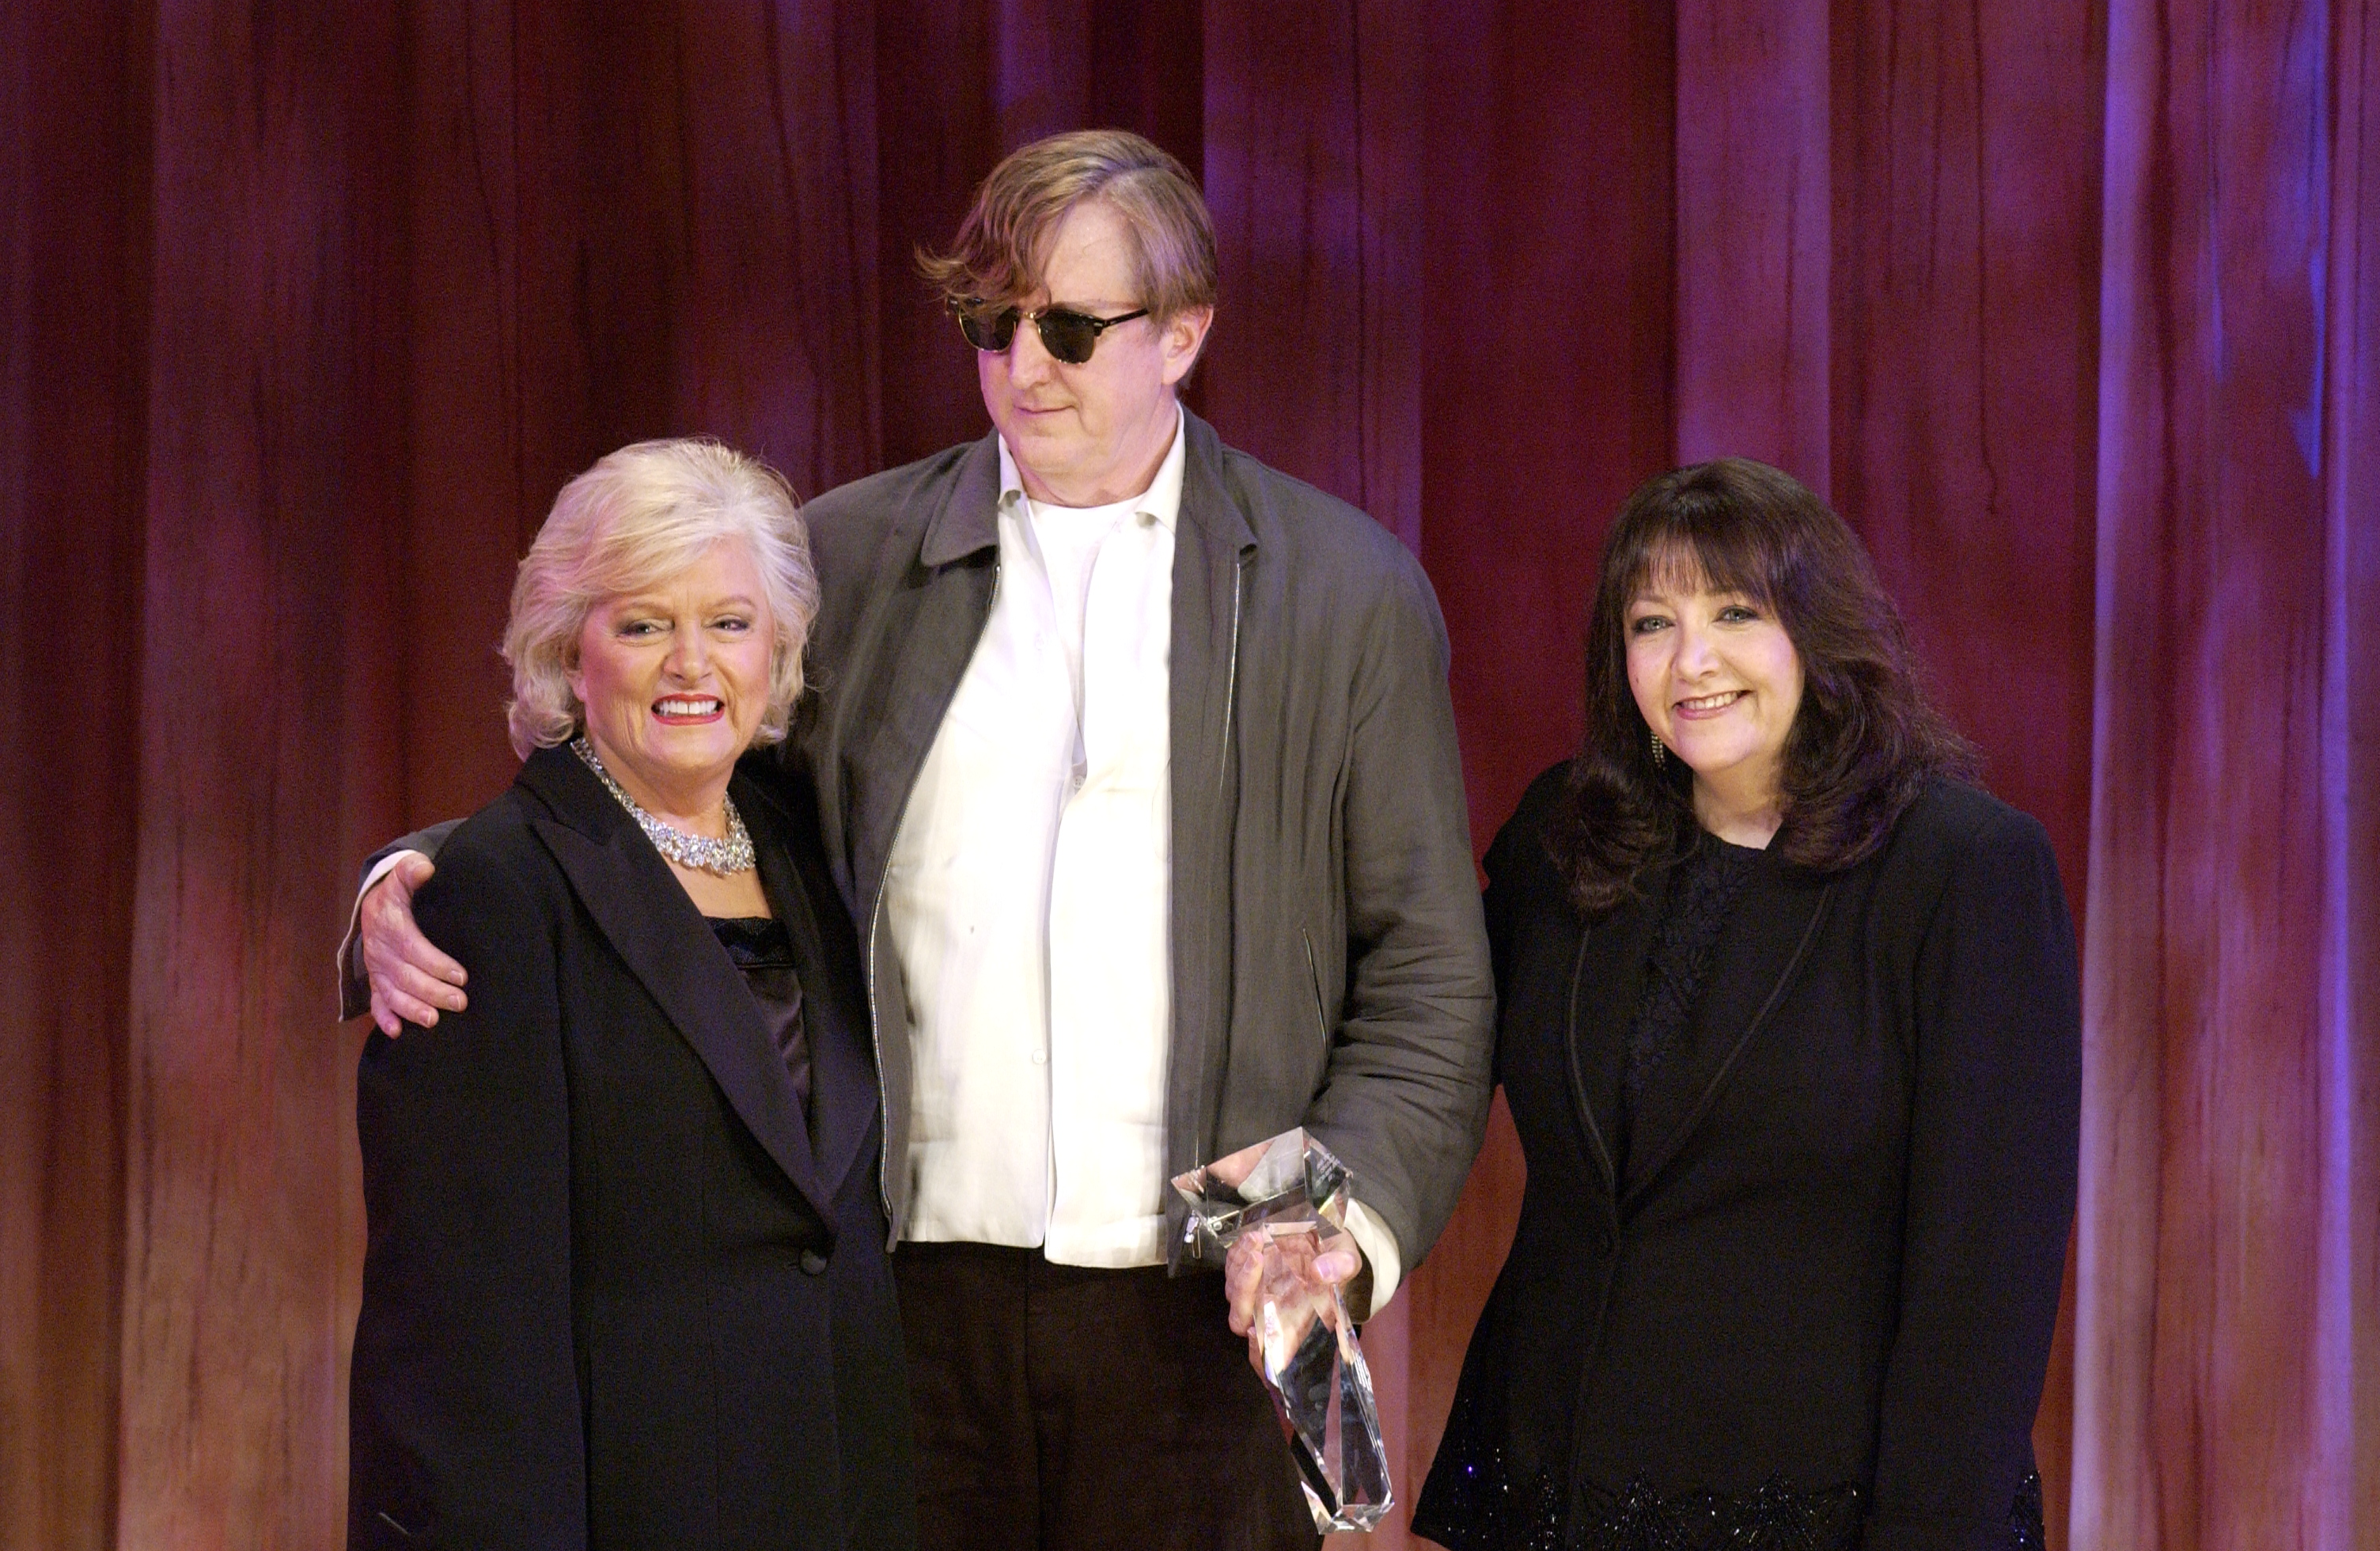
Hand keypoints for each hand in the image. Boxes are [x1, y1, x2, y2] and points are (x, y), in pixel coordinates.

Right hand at [362, 853, 467, 1034]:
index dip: (436, 964)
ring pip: (392, 994)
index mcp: (389, 925)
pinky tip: (397, 1032)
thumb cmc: (398, 892)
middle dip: (432, 992)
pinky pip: (376, 1002)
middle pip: (405, 976)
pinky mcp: (376, 981)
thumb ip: (412, 870)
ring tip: (433, 1021)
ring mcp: (377, 969)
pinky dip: (384, 1018)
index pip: (413, 948)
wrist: (374, 904)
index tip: (462, 975)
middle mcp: (380, 951)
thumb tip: (424, 867)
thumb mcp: (402, 875)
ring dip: (411, 1009)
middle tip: (460, 1002)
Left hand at [1225, 1223, 1362, 1381]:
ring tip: (1258, 1239)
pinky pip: (1231, 1270)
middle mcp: (1273, 1310)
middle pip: (1241, 1320)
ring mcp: (1257, 1291)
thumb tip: (1320, 1272)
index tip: (1254, 1331)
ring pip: (1232, 1293)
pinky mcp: (1249, 1272)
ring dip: (1240, 1267)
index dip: (1256, 1352)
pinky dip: (1236, 1254)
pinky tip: (1252, 1238)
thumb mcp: (1348, 1257)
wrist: (1327, 1234)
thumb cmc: (1338, 1254)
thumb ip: (1342, 1266)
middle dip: (1243, 1291)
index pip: (1269, 1353)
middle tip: (1259, 1257)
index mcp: (1298, 1319)